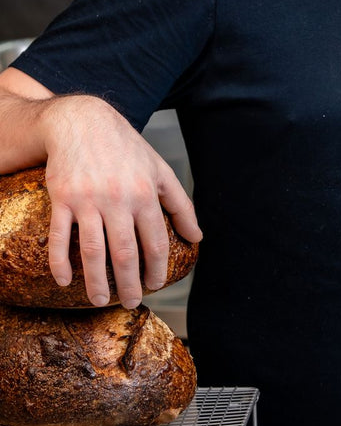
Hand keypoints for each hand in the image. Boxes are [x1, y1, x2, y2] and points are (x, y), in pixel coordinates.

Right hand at [41, 94, 200, 308]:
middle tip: (131, 303)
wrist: (82, 122)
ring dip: (95, 281)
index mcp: (144, 194)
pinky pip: (59, 236)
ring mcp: (87, 200)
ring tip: (100, 300)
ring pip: (92, 250)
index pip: (154, 242)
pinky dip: (59, 262)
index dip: (156, 269)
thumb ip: (180, 204)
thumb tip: (196, 236)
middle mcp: (117, 199)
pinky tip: (63, 281)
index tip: (155, 284)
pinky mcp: (62, 198)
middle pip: (124, 253)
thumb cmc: (125, 148)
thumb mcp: (159, 170)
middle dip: (129, 283)